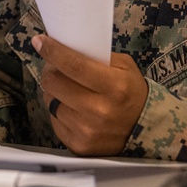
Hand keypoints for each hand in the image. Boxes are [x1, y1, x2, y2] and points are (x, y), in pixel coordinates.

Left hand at [31, 34, 147, 155]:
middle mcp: (99, 110)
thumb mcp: (124, 67)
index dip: (52, 51)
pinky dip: (58, 110)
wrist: (147, 130)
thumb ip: (96, 56)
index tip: (39, 41)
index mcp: (114, 87)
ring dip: (53, 91)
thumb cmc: (132, 92)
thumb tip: (63, 47)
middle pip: (54, 83)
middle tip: (54, 67)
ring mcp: (87, 130)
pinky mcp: (78, 145)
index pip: (73, 65)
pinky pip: (54, 120)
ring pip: (51, 101)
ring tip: (65, 89)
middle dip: (50, 71)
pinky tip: (71, 107)